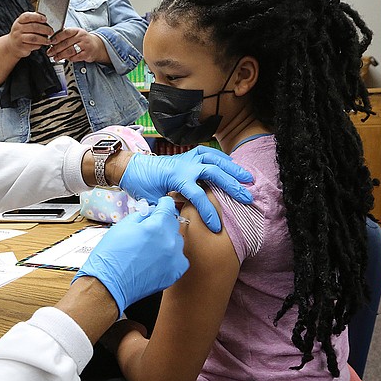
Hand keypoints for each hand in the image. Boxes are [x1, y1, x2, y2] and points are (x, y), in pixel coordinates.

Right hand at [3, 11, 51, 58]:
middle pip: (33, 27)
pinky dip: (39, 45)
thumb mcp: (23, 24)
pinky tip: (41, 44)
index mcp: (19, 21)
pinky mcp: (21, 46)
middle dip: (44, 29)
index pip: (27, 16)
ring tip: (48, 40)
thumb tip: (44, 18)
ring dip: (43, 39)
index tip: (45, 19)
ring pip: (33, 37)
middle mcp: (17, 29)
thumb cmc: (21, 33)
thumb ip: (33, 20)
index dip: (37, 17)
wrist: (11, 45)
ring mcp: (18, 38)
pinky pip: (32, 46)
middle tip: (51, 31)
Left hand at [47, 27, 110, 62]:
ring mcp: (84, 45)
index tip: (50, 42)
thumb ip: (65, 35)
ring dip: (61, 55)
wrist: (96, 45)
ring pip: (70, 51)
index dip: (56, 37)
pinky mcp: (86, 54)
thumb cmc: (82, 39)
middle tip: (50, 52)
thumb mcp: (75, 34)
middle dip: (56, 49)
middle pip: (66, 43)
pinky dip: (69, 58)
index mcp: (77, 30)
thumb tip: (52, 40)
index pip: (65, 33)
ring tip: (55, 57)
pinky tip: (65, 59)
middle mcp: (81, 37)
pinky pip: (76, 57)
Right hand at [74, 196, 188, 317]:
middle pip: (173, 224)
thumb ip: (142, 215)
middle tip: (148, 229)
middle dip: (163, 223)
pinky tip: (156, 259)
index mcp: (157, 227)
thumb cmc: (111, 255)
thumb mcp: (123, 225)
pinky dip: (171, 257)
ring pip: (177, 241)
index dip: (162, 204)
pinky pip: (179, 259)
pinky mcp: (175, 273)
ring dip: (167, 240)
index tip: (160, 206)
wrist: (108, 283)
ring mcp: (174, 259)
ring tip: (150, 248)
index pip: (168, 206)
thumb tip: (152, 212)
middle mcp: (170, 242)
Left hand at [120, 146, 253, 232]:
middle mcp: (185, 165)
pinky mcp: (188, 155)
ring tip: (248, 179)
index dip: (208, 212)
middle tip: (247, 198)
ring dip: (232, 168)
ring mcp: (187, 158)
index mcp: (175, 178)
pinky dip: (223, 158)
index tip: (217, 227)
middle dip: (231, 186)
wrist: (132, 167)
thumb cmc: (141, 185)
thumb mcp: (151, 201)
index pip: (197, 196)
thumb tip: (184, 223)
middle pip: (213, 173)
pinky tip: (233, 166)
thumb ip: (168, 211)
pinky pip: (209, 153)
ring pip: (214, 159)